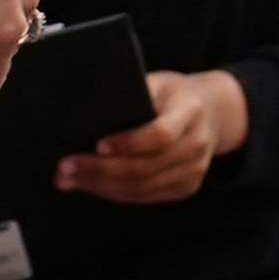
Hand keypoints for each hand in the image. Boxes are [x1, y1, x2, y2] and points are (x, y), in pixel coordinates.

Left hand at [59, 65, 246, 204]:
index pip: (160, 134)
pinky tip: (92, 185)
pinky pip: (146, 197)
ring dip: (101, 186)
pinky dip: (115, 193)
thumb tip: (86, 114)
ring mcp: (194, 170)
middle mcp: (197, 144)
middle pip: (146, 167)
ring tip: (70, 179)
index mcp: (190, 112)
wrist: (212, 113)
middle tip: (66, 167)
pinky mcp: (187, 187)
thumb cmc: (173, 94)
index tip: (97, 145)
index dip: (129, 143)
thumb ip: (132, 95)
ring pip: (142, 187)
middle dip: (100, 170)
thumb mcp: (158, 82)